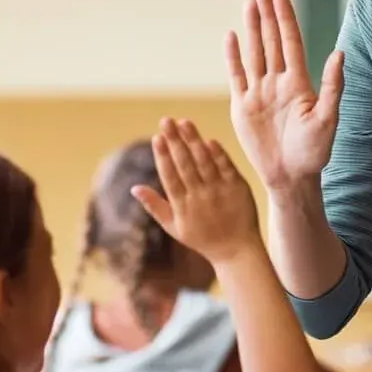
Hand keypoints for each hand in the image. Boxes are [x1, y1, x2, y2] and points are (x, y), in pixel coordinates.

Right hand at [131, 119, 262, 266]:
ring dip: (193, 140)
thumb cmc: (202, 238)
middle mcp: (200, 197)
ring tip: (184, 122)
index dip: (163, 156)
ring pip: (204, 161)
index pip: (170, 176)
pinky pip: (226, 167)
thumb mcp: (174, 227)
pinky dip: (217, 153)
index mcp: (182, 206)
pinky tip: (208, 139)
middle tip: (166, 120)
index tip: (157, 137)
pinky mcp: (238, 188)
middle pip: (185, 164)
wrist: (236, 251)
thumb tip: (134, 188)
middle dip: (174, 140)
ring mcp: (220, 191)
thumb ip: (154, 206)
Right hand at [226, 0, 343, 191]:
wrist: (291, 178)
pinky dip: (233, 56)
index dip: (286, 20)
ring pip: (254, 53)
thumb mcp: (328, 119)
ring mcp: (259, 93)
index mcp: (299, 84)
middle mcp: (278, 84)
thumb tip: (339, 53)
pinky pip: (237, 75)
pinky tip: (231, 36)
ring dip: (252, 29)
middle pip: (272, 42)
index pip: (291, 43)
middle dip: (267, 16)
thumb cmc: (315, 152)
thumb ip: (332, 86)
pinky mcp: (243, 107)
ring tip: (249, 4)